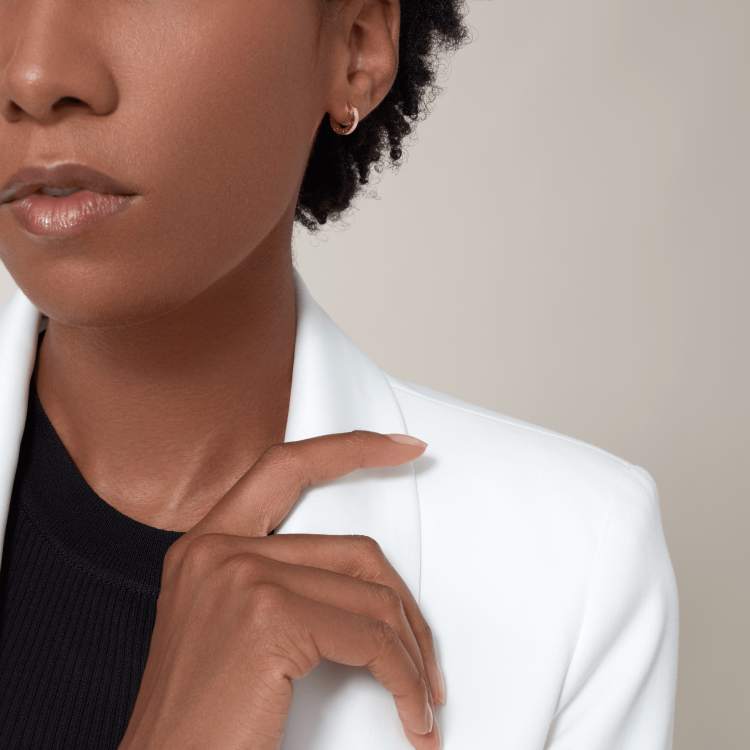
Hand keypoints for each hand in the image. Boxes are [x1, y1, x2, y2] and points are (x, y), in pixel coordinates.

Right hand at [118, 430, 443, 749]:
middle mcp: (218, 549)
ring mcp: (243, 577)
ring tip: (420, 695)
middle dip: (405, 604)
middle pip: (354, 550)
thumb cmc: (197, 720)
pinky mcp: (269, 618)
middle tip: (428, 649)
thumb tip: (362, 588)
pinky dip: (405, 680)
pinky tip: (410, 713)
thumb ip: (277, 585)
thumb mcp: (227, 628)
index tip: (402, 447)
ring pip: (371, 598)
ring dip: (410, 652)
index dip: (350, 448)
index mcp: (204, 545)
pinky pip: (372, 640)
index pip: (285, 466)